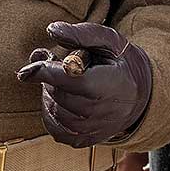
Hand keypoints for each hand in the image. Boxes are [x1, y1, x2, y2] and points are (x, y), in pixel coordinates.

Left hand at [18, 21, 153, 148]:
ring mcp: (93, 130)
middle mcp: (101, 112)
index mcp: (109, 85)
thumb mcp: (109, 41)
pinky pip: (55, 129)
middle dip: (50, 77)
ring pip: (54, 111)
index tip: (28, 67)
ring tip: (65, 82)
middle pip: (58, 94)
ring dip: (50, 94)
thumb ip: (81, 34)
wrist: (141, 96)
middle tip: (58, 64)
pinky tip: (60, 100)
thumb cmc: (121, 64)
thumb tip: (52, 30)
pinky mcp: (85, 140)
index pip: (69, 80)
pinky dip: (51, 113)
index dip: (45, 72)